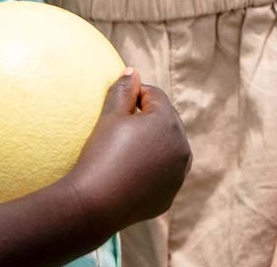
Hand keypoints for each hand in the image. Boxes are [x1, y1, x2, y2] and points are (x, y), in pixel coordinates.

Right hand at [69, 68, 190, 229]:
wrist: (93, 204)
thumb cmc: (102, 153)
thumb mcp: (110, 114)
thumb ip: (124, 88)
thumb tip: (133, 72)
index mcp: (170, 123)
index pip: (155, 96)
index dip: (133, 96)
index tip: (115, 108)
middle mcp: (182, 149)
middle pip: (165, 121)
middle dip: (146, 118)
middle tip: (119, 128)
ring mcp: (178, 176)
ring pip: (166, 147)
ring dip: (152, 142)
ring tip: (126, 148)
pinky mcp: (168, 197)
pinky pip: (162, 173)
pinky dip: (151, 168)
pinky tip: (130, 171)